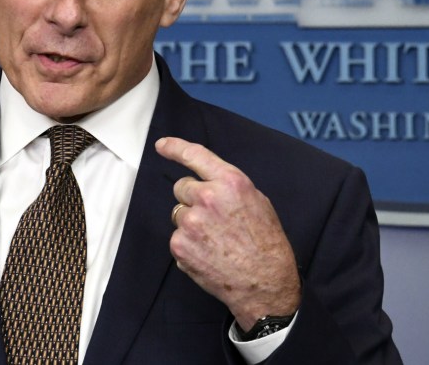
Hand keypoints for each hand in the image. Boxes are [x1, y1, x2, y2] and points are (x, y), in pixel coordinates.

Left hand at [155, 136, 300, 330]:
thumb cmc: (266, 244)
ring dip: (191, 223)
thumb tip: (208, 181)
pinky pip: (177, 237)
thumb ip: (229, 187)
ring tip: (215, 240)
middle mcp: (207, 197)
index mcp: (230, 182)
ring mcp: (191, 222)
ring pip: (179, 214)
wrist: (265, 283)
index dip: (174, 147)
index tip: (161, 145)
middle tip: (213, 218)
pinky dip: (188, 245)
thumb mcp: (257, 202)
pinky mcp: (180, 245)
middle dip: (192, 199)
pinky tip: (209, 254)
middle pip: (181, 187)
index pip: (195, 155)